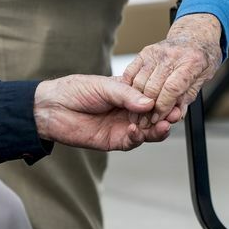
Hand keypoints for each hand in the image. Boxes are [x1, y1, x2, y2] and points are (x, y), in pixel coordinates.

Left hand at [33, 75, 170, 150]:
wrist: (53, 108)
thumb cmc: (76, 90)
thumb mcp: (104, 86)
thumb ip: (127, 95)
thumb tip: (150, 102)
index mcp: (129, 93)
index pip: (153, 97)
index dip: (165, 98)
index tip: (176, 98)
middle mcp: (129, 111)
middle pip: (155, 116)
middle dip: (167, 115)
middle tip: (175, 114)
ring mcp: (123, 126)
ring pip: (148, 131)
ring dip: (157, 129)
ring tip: (164, 124)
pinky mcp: (114, 141)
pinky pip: (132, 142)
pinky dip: (137, 137)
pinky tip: (136, 130)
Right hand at [123, 13, 222, 125]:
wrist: (195, 34)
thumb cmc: (202, 58)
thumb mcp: (203, 79)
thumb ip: (188, 98)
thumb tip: (175, 116)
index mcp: (190, 62)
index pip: (172, 89)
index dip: (163, 108)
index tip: (158, 119)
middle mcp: (171, 56)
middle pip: (153, 88)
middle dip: (148, 109)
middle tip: (145, 122)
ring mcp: (156, 52)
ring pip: (140, 82)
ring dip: (136, 102)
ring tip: (137, 115)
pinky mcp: (145, 52)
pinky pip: (131, 72)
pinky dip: (130, 88)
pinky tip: (132, 98)